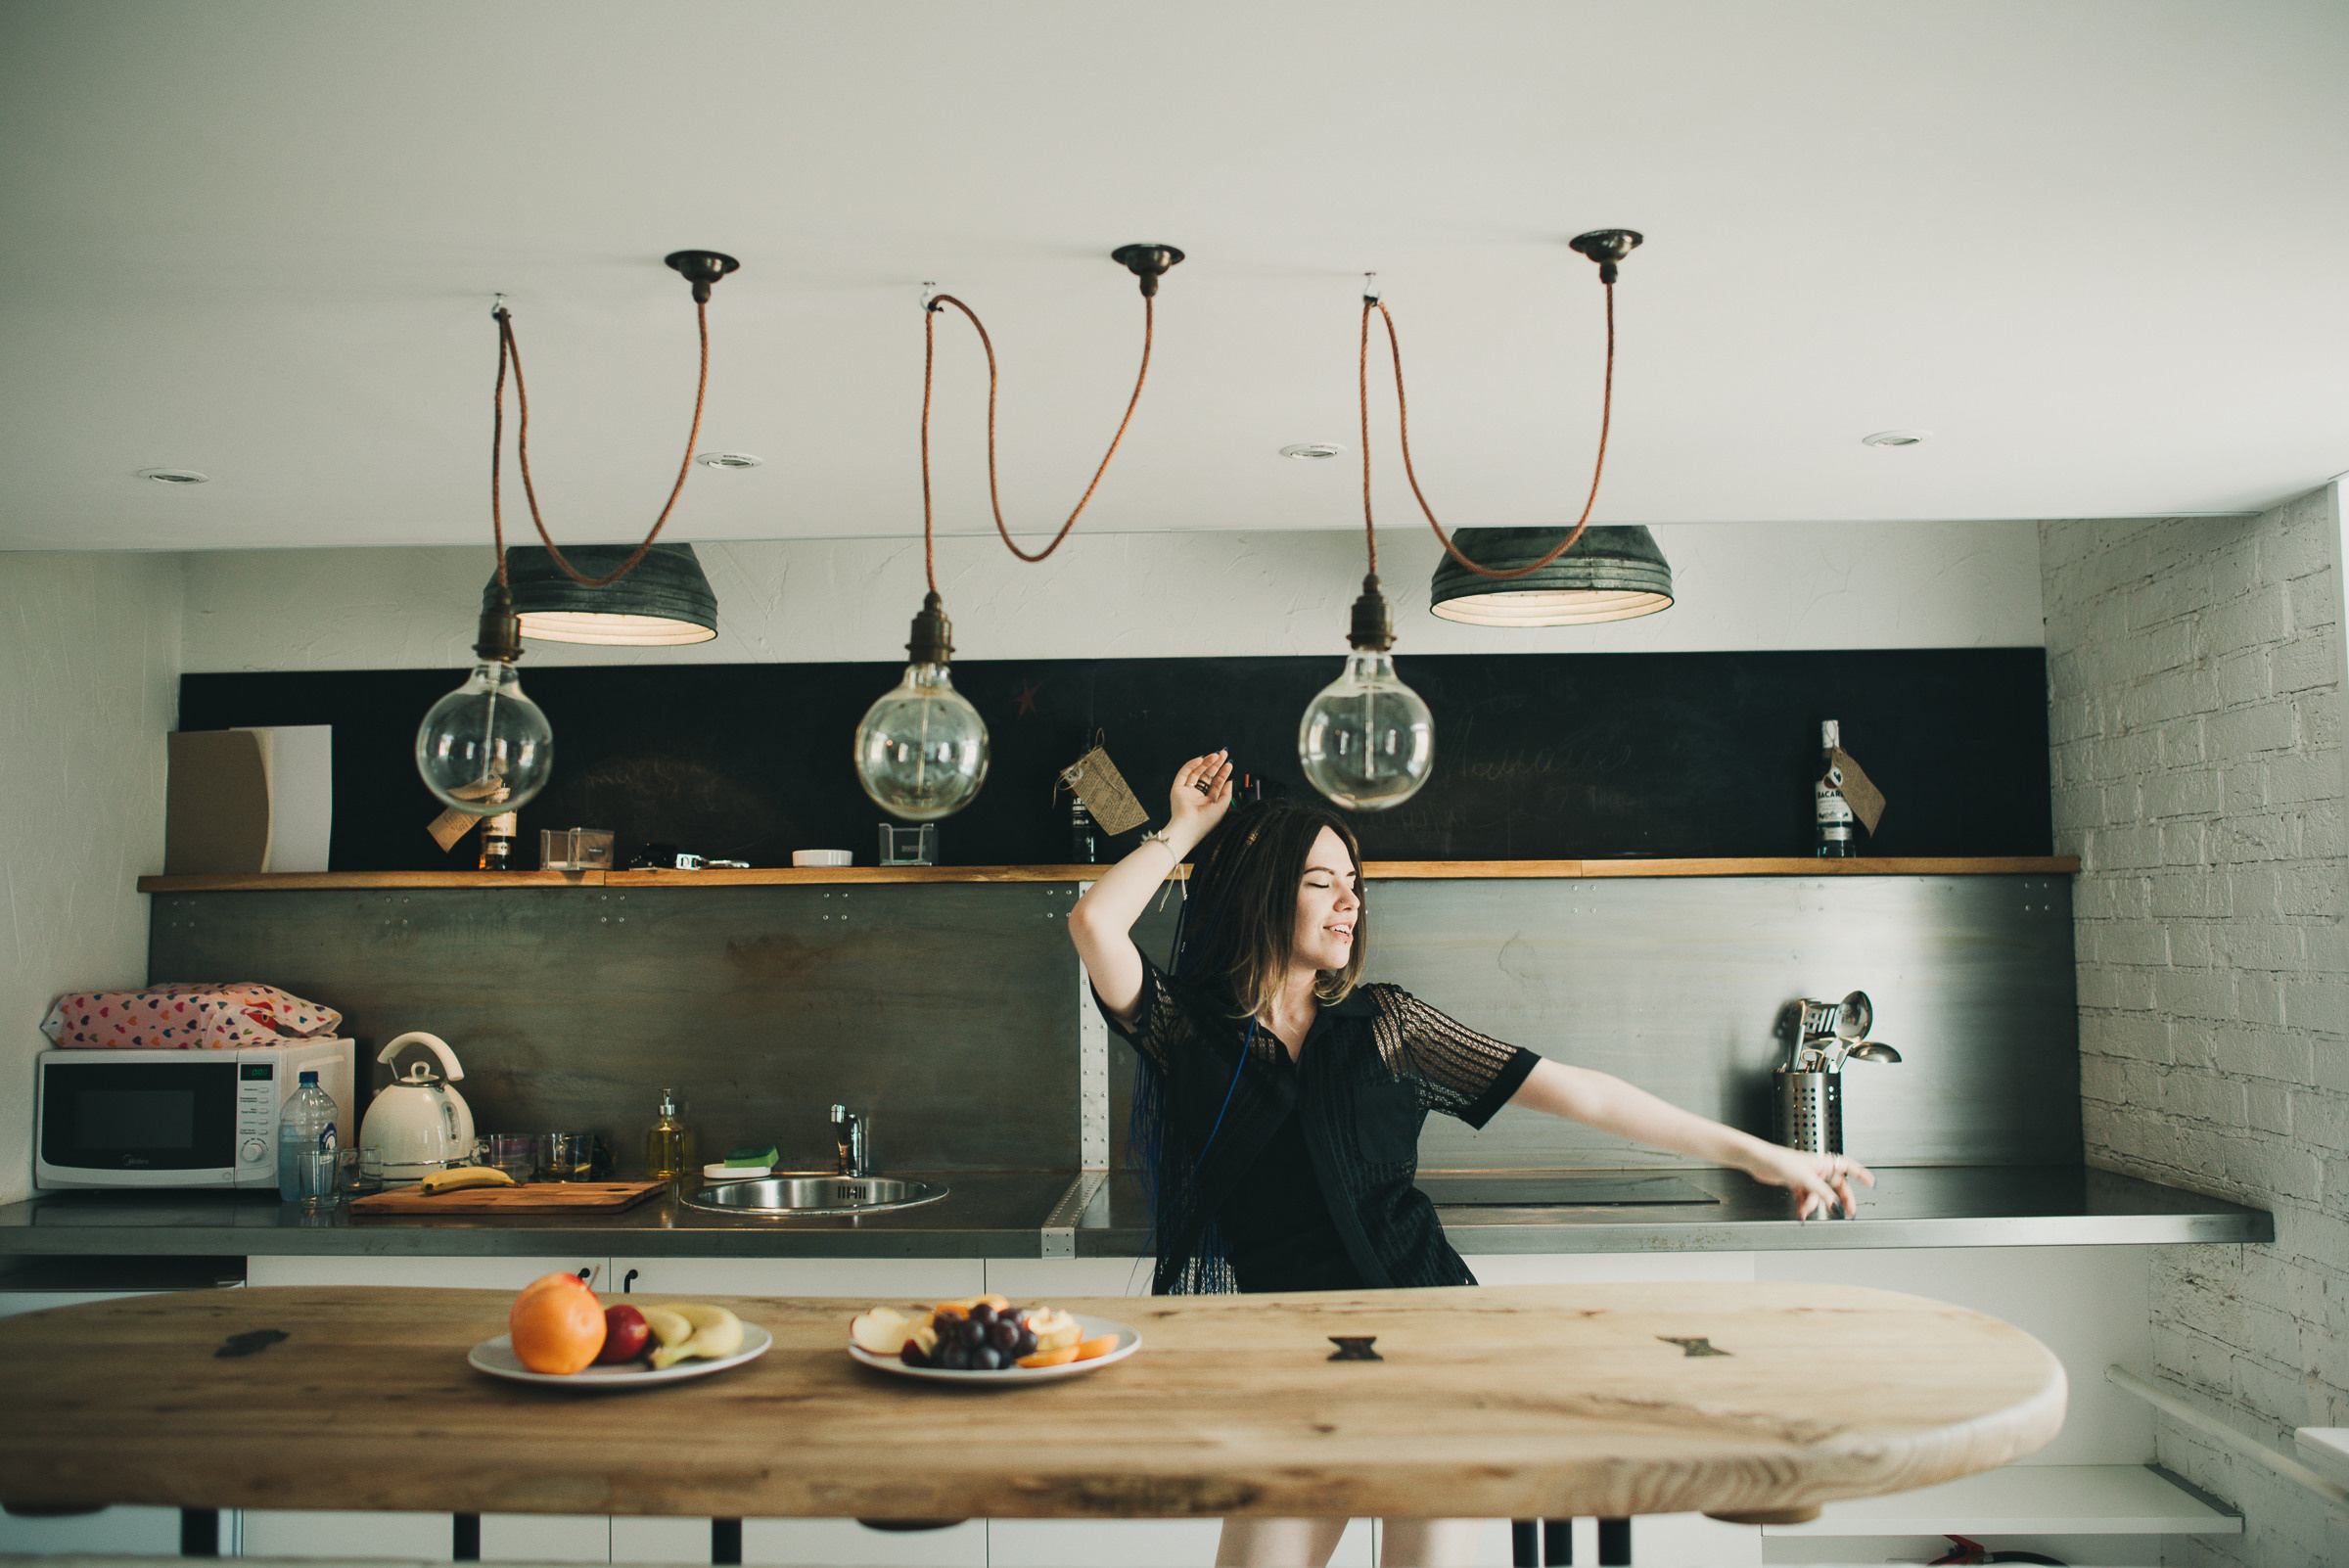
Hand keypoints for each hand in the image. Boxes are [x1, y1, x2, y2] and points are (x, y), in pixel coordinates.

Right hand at [1166, 750, 1233, 842]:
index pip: (1216, 784)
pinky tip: (1201, 759)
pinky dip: (1192, 765)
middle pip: (1207, 776)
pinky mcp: (1177, 789)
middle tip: (1224, 753)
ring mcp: (1187, 792)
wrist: (1189, 827)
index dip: (1223, 773)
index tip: (1229, 763)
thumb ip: (1226, 793)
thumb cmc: (1206, 821)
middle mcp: (1197, 796)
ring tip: (1215, 755)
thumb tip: (1231, 781)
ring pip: (1197, 773)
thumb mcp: (1222, 807)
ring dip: (1206, 763)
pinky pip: (1184, 773)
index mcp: (1208, 802)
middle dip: (1215, 765)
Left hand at [1744, 1145, 1873, 1219]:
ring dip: (1813, 1205)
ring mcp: (1807, 1177)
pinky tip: (1800, 1212)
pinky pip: (1806, 1198)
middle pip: (1836, 1186)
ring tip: (1805, 1210)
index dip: (1861, 1174)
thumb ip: (1822, 1193)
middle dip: (1840, 1200)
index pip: (1848, 1167)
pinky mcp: (1796, 1183)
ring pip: (1819, 1195)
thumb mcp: (1805, 1179)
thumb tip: (1836, 1205)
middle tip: (1848, 1213)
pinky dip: (1804, 1206)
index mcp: (1823, 1162)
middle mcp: (1817, 1169)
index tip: (1872, 1183)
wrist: (1759, 1161)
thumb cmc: (1779, 1160)